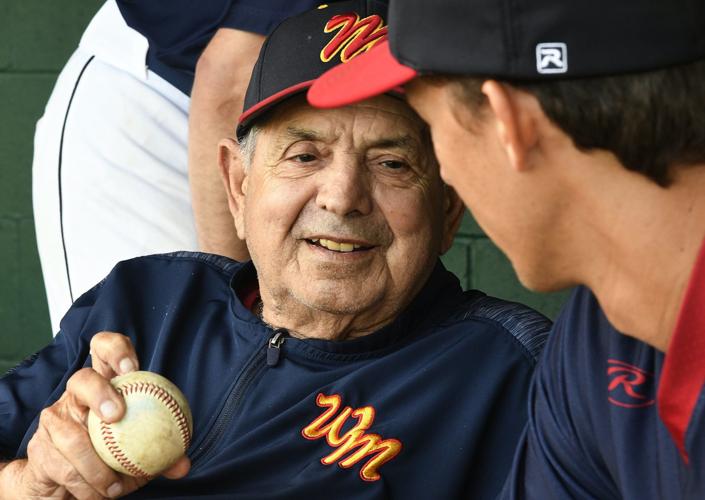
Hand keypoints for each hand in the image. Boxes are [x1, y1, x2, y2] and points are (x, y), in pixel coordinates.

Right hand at [5, 332, 189, 498]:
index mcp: (105, 384)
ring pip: (71, 435)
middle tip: (117, 416)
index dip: (115, 350)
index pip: (104, 350)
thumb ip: (161, 454)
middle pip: (82, 379)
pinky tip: (100, 495)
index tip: (131, 367)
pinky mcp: (40, 446)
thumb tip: (183, 464)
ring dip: (95, 466)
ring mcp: (54, 418)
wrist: (63, 479)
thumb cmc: (108, 453)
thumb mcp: (137, 450)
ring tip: (115, 487)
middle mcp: (76, 395)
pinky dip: (86, 485)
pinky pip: (63, 467)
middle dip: (99, 392)